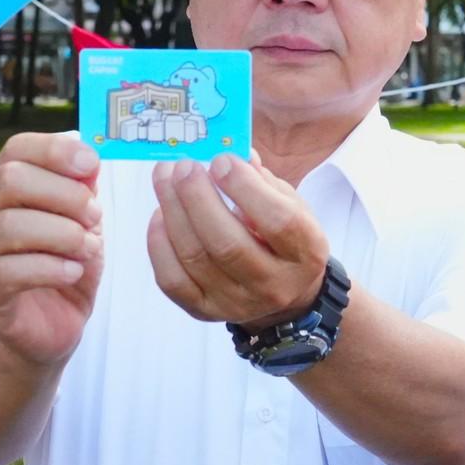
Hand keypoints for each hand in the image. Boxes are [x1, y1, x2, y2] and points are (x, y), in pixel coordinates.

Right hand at [0, 131, 104, 367]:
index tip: (91, 166)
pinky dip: (51, 268)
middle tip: (95, 217)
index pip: (16, 149)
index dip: (55, 150)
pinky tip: (73, 272)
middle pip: (10, 180)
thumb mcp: (81, 226)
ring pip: (10, 226)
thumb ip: (82, 193)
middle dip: (64, 194)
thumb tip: (88, 162)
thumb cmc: (63, 270)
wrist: (47, 331)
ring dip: (62, 234)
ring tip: (89, 249)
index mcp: (2, 191)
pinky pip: (10, 271)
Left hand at [147, 154, 328, 326]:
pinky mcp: (205, 311)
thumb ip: (263, 181)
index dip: (245, 187)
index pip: (278, 221)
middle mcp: (273, 285)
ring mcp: (236, 303)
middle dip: (197, 197)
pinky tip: (160, 214)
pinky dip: (159, 243)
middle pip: (227, 244)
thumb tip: (230, 154)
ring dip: (172, 211)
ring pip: (194, 258)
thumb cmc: (283, 238)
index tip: (221, 160)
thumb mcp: (291, 206)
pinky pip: (172, 280)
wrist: (284, 294)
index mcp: (305, 253)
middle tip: (183, 166)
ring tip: (165, 177)